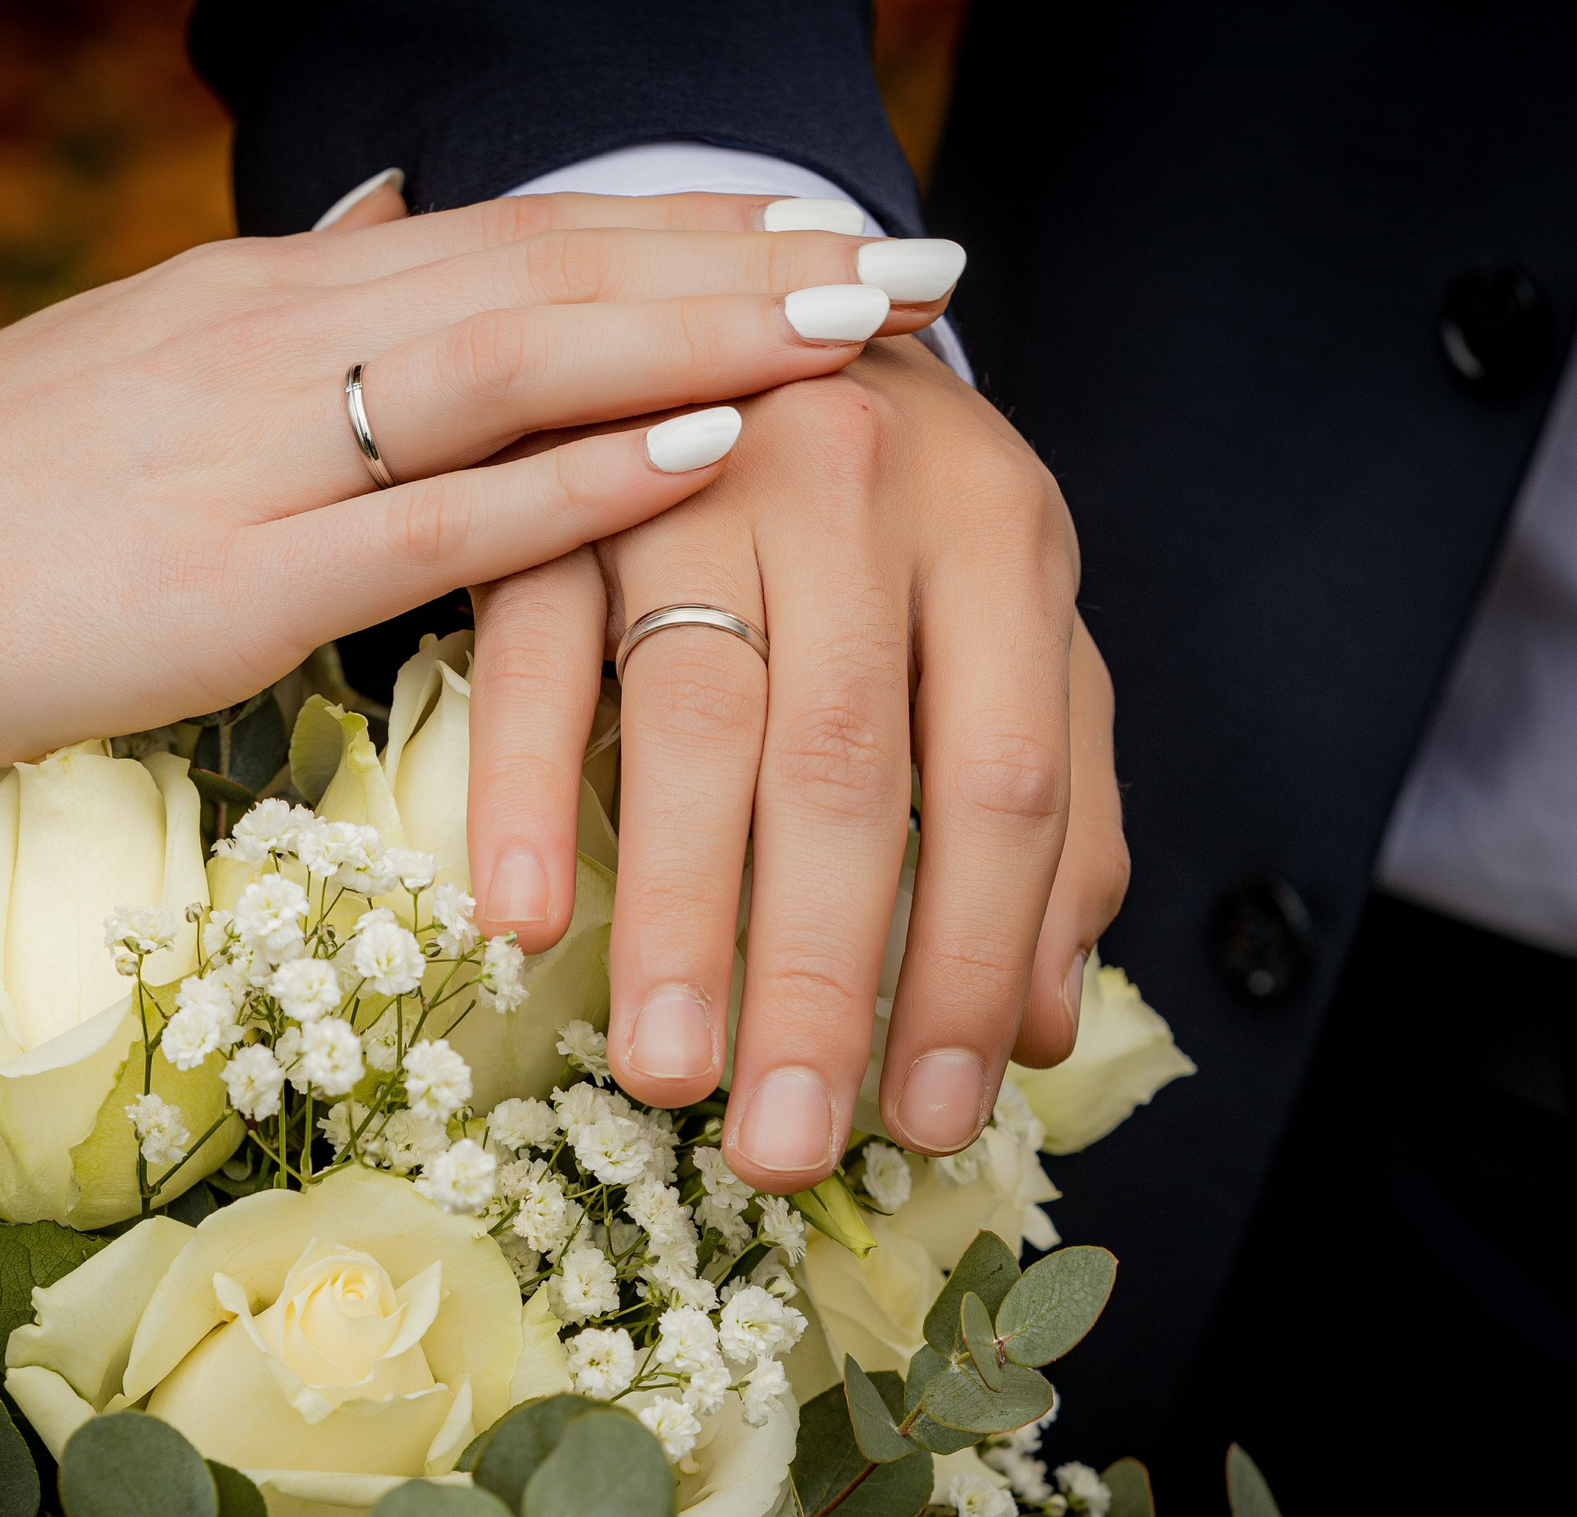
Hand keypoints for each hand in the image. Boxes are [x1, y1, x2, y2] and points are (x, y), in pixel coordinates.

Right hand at [0, 191, 945, 1124]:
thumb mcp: (137, 367)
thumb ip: (297, 301)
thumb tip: (411, 216)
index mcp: (266, 297)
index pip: (518, 237)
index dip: (684, 231)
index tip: (823, 234)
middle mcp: (281, 336)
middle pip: (557, 271)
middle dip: (747, 262)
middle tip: (914, 261)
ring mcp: (259, 451)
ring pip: (524, 362)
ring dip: (703, 334)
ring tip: (859, 324)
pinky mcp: (229, 581)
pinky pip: (437, 522)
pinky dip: (580, 481)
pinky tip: (705, 456)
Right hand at [469, 336, 1128, 1190]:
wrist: (743, 308)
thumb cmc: (894, 513)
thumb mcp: (1004, 625)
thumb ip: (1053, 800)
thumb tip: (1039, 1022)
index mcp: (1000, 534)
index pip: (1006, 780)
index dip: (975, 961)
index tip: (934, 1117)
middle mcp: (860, 490)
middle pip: (845, 767)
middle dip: (821, 977)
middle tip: (789, 1147)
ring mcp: (698, 473)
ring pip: (695, 718)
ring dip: (679, 913)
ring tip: (666, 1073)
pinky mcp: (561, 489)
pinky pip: (538, 648)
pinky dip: (530, 785)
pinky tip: (523, 920)